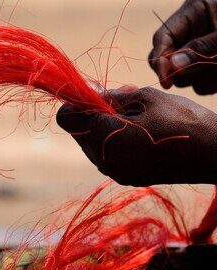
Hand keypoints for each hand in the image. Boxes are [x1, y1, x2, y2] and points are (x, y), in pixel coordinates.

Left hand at [57, 87, 216, 185]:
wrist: (214, 156)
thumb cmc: (182, 121)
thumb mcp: (146, 98)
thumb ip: (110, 96)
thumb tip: (87, 92)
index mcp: (104, 139)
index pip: (67, 118)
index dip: (76, 101)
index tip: (96, 92)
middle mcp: (104, 161)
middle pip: (79, 132)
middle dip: (94, 112)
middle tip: (125, 97)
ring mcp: (115, 173)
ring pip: (94, 143)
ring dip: (106, 126)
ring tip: (138, 113)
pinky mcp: (127, 178)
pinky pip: (109, 155)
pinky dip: (116, 141)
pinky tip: (140, 131)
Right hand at [149, 0, 216, 93]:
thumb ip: (201, 49)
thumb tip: (173, 65)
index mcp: (195, 10)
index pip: (163, 37)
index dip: (160, 59)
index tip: (165, 81)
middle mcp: (192, 30)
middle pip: (168, 59)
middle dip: (184, 70)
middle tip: (203, 72)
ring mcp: (197, 50)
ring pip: (183, 76)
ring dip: (203, 77)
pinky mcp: (205, 66)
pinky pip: (198, 84)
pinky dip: (211, 83)